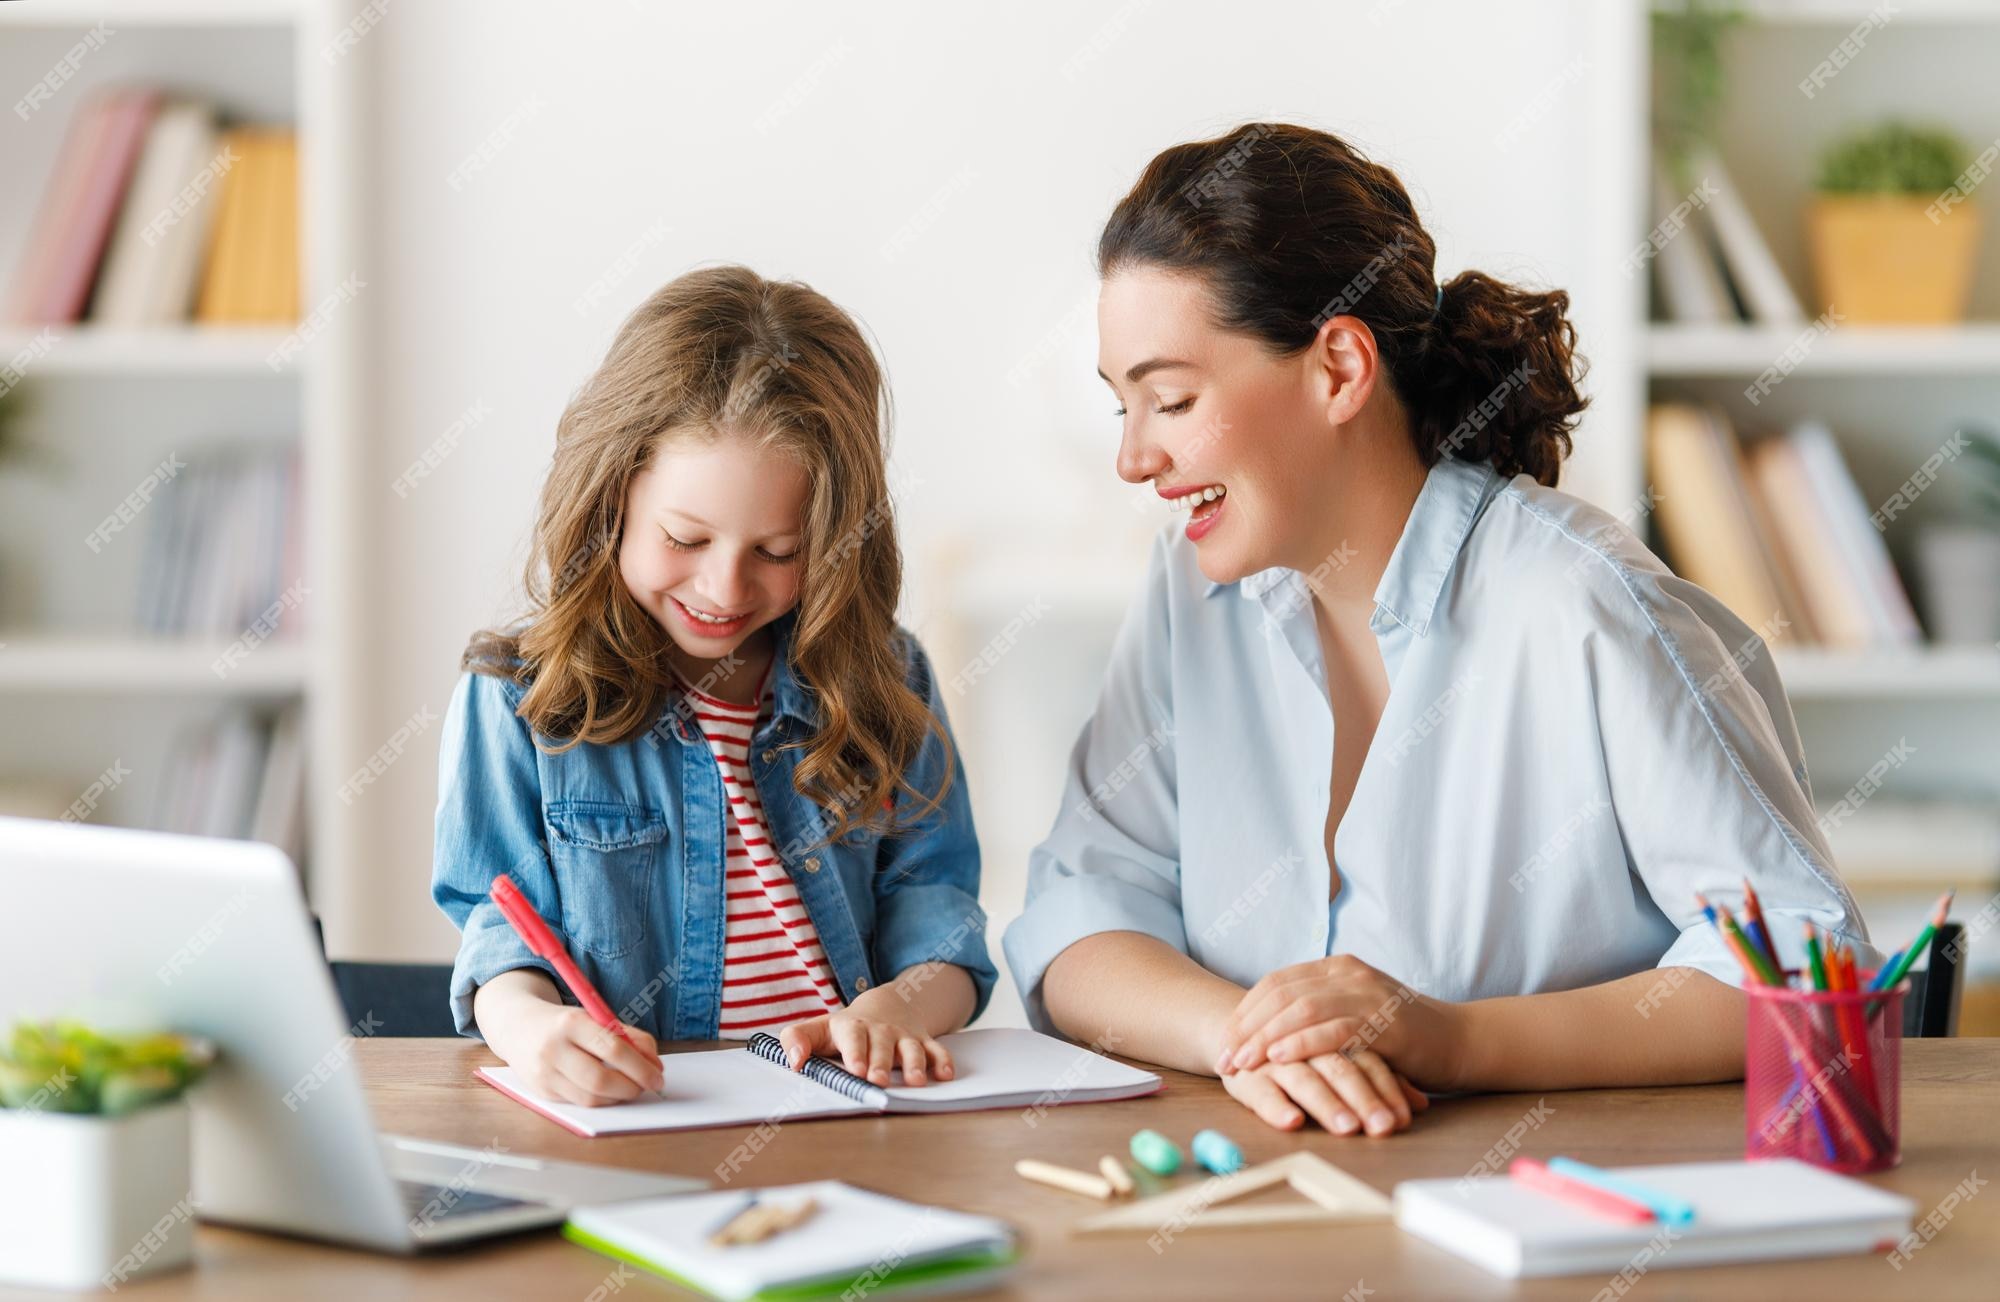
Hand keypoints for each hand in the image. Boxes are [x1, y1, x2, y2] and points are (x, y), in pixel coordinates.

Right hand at [481, 996, 663, 1106]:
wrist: (517, 1027)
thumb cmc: (565, 1023)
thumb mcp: (594, 1017)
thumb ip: (627, 1035)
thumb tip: (655, 1063)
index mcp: (571, 1023)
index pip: (613, 1050)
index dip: (641, 1067)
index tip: (658, 1074)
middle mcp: (554, 1049)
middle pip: (601, 1079)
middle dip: (632, 1087)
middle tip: (648, 1086)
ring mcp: (544, 1074)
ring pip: (590, 1098)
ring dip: (618, 1097)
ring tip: (631, 1088)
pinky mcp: (542, 1092)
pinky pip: (579, 1102)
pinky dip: (601, 1100)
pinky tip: (611, 1092)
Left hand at [778, 1006, 954, 1086]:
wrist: (884, 1007)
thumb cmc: (845, 1029)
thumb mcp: (818, 1028)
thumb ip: (797, 1039)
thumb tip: (793, 1062)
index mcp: (852, 1027)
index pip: (853, 1037)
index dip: (855, 1052)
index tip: (856, 1069)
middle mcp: (880, 1031)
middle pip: (882, 1046)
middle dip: (881, 1062)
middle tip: (878, 1080)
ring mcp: (904, 1036)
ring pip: (912, 1048)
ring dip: (915, 1064)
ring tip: (915, 1081)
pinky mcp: (923, 1042)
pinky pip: (937, 1050)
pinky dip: (943, 1061)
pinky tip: (946, 1074)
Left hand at [1215, 954, 1462, 1092]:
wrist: (1461, 1042)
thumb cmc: (1403, 1038)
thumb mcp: (1355, 1017)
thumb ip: (1320, 1015)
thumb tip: (1271, 1033)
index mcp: (1337, 969)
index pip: (1277, 983)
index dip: (1246, 1012)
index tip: (1224, 1041)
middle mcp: (1348, 974)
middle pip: (1282, 994)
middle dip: (1247, 1028)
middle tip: (1225, 1058)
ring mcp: (1367, 993)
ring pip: (1302, 1009)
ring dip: (1266, 1038)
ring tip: (1242, 1062)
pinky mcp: (1384, 1020)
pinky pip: (1334, 1028)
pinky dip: (1302, 1043)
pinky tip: (1279, 1058)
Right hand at [1220, 1050, 1428, 1135]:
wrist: (1243, 1028)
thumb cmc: (1304, 1051)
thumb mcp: (1345, 1059)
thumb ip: (1379, 1077)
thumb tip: (1419, 1104)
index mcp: (1334, 1031)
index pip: (1367, 1060)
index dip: (1387, 1089)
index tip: (1403, 1120)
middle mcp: (1306, 1044)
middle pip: (1340, 1068)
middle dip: (1364, 1099)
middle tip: (1384, 1127)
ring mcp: (1274, 1057)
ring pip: (1304, 1078)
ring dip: (1327, 1103)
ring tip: (1348, 1128)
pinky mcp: (1248, 1074)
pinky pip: (1262, 1092)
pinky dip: (1276, 1106)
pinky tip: (1293, 1121)